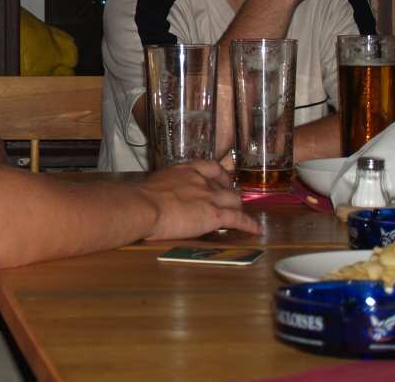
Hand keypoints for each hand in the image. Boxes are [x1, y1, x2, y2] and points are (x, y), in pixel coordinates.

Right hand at [135, 161, 259, 238]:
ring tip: (241, 214)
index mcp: (184, 170)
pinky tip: (256, 229)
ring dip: (237, 207)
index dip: (218, 173)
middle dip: (229, 191)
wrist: (144, 205)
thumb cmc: (139, 197)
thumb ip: (161, 189)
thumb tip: (153, 198)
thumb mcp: (151, 185)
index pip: (208, 166)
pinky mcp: (215, 215)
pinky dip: (248, 224)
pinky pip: (238, 218)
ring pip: (233, 200)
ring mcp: (209, 197)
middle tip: (230, 199)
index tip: (220, 178)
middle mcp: (200, 180)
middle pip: (224, 184)